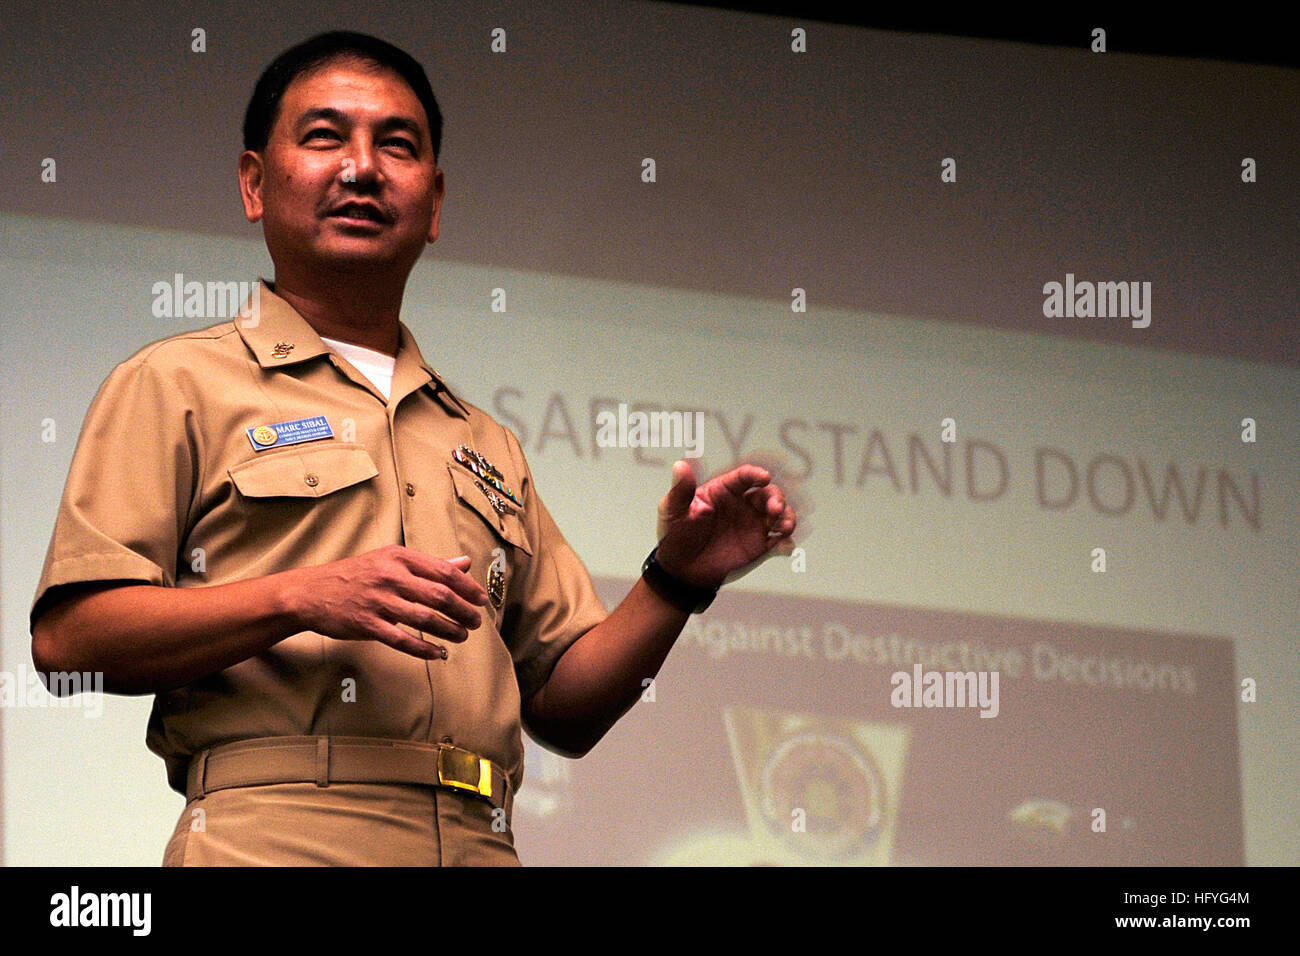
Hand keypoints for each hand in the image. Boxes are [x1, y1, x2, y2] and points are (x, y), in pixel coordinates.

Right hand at [289, 545, 488, 659]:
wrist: (311, 591)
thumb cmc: (356, 575)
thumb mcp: (391, 560)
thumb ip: (429, 564)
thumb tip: (464, 563)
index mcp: (399, 557)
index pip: (443, 571)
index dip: (468, 587)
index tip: (481, 600)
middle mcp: (390, 576)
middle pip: (439, 595)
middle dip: (463, 611)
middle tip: (475, 622)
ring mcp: (377, 601)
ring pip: (424, 618)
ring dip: (448, 630)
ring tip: (461, 637)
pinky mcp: (366, 624)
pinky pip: (401, 639)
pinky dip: (423, 648)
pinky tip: (437, 653)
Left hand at [654, 460, 796, 589]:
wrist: (681, 571)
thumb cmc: (674, 536)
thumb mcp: (672, 511)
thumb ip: (680, 490)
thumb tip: (680, 466)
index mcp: (723, 490)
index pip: (745, 476)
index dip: (756, 474)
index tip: (764, 477)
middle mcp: (743, 504)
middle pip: (768, 493)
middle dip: (777, 498)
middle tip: (775, 510)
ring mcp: (753, 524)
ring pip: (779, 514)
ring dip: (787, 517)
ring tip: (784, 527)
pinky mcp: (759, 546)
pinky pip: (779, 541)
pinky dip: (786, 542)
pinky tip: (784, 546)